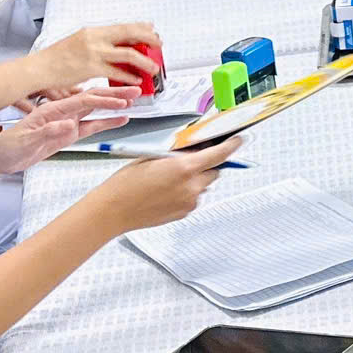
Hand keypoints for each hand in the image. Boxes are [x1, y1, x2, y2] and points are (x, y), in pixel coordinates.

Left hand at [0, 92, 128, 179]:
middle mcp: (62, 113)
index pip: (83, 101)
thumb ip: (47, 132)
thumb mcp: (26, 141)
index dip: (104, 101)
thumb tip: (68, 125)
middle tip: (136, 91)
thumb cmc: (7, 147)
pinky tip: (120, 119)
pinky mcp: (67, 134)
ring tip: (133, 101)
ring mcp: (66, 123)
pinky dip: (107, 122)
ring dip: (114, 105)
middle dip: (115, 94)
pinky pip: (91, 126)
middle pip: (93, 100)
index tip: (121, 101)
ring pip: (95, 110)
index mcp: (52, 111)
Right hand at [39, 22, 162, 89]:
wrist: (40, 67)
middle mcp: (95, 38)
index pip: (123, 26)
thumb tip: (117, 44)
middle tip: (159, 45)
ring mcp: (94, 53)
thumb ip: (99, 42)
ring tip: (154, 67)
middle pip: (130, 34)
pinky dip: (130, 75)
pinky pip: (117, 72)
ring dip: (145, 61)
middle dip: (149, 39)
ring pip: (129, 54)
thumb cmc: (57, 57)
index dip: (142, 28)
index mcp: (93, 31)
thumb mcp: (79, 42)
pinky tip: (137, 79)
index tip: (152, 30)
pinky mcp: (92, 68)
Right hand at [86, 137, 242, 232]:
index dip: (232, 145)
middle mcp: (191, 187)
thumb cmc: (126, 183)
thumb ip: (177, 154)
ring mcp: (189, 202)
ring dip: (195, 179)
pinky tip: (167, 190)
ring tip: (170, 177)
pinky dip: (187, 191)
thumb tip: (193, 149)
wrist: (113, 210)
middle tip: (192, 158)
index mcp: (184, 168)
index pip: (220, 154)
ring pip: (203, 186)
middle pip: (214, 171)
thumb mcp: (152, 157)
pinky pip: (193, 198)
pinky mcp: (183, 213)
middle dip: (207, 163)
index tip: (239, 140)